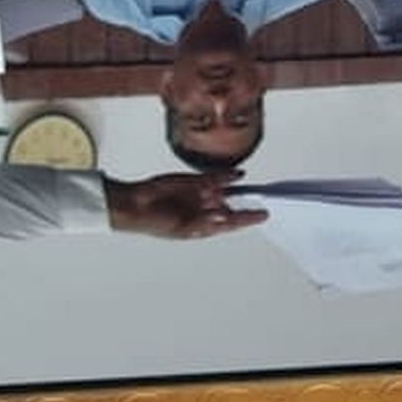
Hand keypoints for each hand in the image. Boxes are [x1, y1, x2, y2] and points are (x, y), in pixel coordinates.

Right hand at [104, 171, 267, 238]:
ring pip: (226, 191)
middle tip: (265, 200)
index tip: (264, 215)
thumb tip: (222, 218)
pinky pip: (216, 177)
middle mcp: (205, 210)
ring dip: (239, 191)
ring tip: (255, 189)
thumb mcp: (182, 227)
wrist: (136, 204)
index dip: (248, 219)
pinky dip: (227, 176)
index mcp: (204, 226)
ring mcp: (201, 195)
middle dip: (247, 204)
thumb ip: (204, 222)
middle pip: (233, 206)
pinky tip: (238, 174)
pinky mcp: (194, 181)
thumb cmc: (155, 222)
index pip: (232, 223)